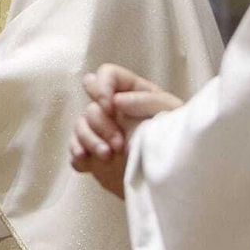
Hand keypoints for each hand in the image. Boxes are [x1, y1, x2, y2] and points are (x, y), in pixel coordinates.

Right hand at [70, 65, 183, 198]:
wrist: (170, 174)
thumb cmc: (175, 138)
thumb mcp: (171, 113)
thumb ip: (147, 101)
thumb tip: (116, 99)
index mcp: (131, 92)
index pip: (107, 74)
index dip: (102, 88)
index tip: (110, 108)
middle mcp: (112, 108)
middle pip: (91, 106)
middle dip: (101, 125)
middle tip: (118, 144)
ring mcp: (100, 131)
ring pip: (80, 127)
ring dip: (90, 141)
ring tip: (108, 157)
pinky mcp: (93, 152)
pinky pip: (74, 149)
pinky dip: (77, 154)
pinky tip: (87, 161)